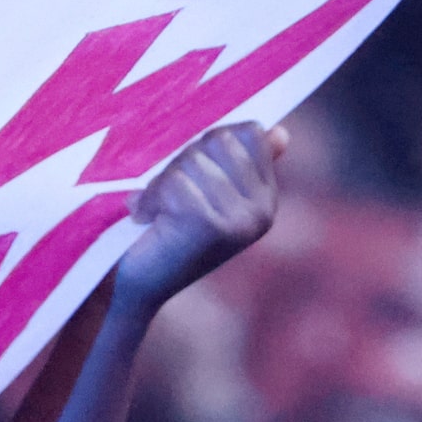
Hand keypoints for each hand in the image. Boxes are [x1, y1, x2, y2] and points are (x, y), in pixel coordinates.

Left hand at [111, 122, 286, 310]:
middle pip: (219, 141)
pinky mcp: (208, 226)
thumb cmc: (170, 235)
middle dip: (181, 161)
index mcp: (267, 199)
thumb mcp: (210, 196)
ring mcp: (239, 219)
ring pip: (192, 161)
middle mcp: (262, 210)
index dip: (207, 145)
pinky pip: (174, 183)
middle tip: (165, 194)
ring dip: (160, 183)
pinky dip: (149, 197)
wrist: (142, 288)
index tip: (187, 176)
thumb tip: (279, 132)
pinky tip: (144, 218)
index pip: (250, 134)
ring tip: (154, 211)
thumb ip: (240, 165)